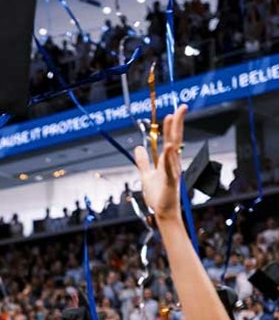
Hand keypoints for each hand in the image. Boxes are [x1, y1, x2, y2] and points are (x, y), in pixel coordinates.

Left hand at [134, 106, 186, 221]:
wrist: (163, 212)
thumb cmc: (158, 196)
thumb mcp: (146, 175)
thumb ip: (143, 161)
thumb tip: (138, 147)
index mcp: (168, 161)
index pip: (171, 139)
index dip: (173, 125)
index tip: (174, 111)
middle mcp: (173, 163)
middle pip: (175, 139)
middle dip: (177, 123)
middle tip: (181, 107)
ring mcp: (172, 171)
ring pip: (173, 149)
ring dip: (173, 134)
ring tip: (173, 118)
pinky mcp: (170, 182)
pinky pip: (169, 168)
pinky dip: (168, 157)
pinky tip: (168, 147)